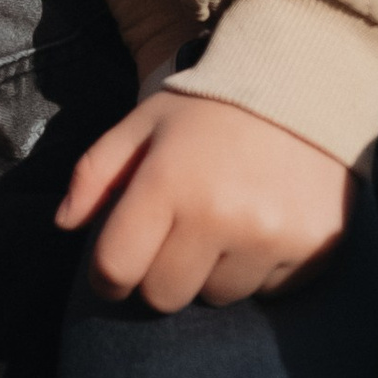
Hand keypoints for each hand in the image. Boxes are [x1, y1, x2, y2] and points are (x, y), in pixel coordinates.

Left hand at [62, 88, 353, 309]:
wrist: (305, 81)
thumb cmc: (212, 106)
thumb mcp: (144, 123)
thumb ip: (95, 172)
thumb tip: (64, 225)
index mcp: (168, 181)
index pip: (115, 269)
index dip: (107, 273)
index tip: (119, 261)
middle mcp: (220, 215)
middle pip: (164, 296)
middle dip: (162, 272)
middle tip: (182, 232)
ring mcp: (270, 237)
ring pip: (219, 296)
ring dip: (215, 270)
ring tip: (230, 220)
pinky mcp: (313, 249)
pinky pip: (269, 291)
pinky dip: (261, 268)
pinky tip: (267, 222)